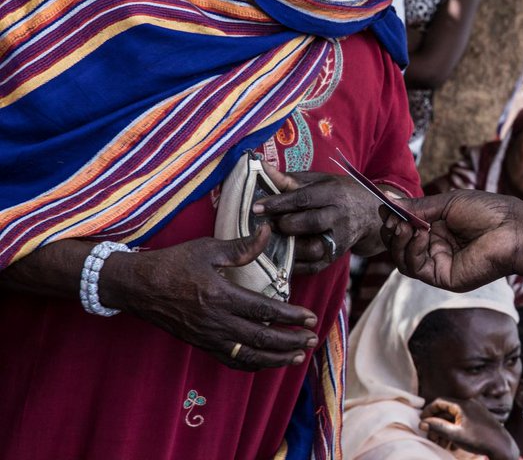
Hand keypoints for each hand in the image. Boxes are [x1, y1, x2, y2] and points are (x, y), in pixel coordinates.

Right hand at [104, 226, 318, 370]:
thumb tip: (269, 233)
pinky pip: (229, 360)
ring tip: (298, 356)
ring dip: (276, 358)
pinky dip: (251, 364)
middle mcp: (215, 322)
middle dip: (290, 341)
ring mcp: (206, 337)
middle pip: (261, 339)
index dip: (290, 316)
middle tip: (313, 339)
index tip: (311, 318)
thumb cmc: (172, 263)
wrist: (135, 286)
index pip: (264, 310)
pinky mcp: (199, 343)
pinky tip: (267, 362)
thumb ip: (241, 246)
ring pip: (247, 355)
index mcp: (219, 296)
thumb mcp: (207, 249)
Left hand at [254, 164, 382, 273]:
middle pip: (310, 223)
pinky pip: (314, 266)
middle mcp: (340, 216)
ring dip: (289, 246)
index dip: (278, 203)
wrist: (371, 213)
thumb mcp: (319, 180)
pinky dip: (295, 264)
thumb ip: (289, 179)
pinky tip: (281, 256)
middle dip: (284, 224)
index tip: (256, 208)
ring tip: (272, 241)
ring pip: (313, 248)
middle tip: (265, 224)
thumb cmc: (338, 192)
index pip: (304, 199)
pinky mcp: (336, 256)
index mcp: (335, 193)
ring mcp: (340, 239)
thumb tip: (260, 166)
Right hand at [381, 190, 521, 291]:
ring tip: (405, 226)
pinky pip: (415, 268)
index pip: (405, 227)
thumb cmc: (487, 212)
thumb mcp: (448, 203)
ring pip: (403, 259)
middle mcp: (436, 246)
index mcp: (439, 227)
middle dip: (392, 232)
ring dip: (398, 242)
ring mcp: (439, 263)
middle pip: (399, 246)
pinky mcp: (442, 277)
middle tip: (393, 220)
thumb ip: (418, 207)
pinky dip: (412, 250)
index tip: (384, 209)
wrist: (511, 229)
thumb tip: (388, 204)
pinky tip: (421, 235)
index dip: (393, 219)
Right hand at [420, 398, 518, 459]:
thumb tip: (422, 423)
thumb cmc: (478, 439)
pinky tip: (451, 444)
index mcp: (462, 404)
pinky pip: (461, 421)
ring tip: (440, 443)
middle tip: (431, 437)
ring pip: (453, 418)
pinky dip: (454, 430)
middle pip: (446, 411)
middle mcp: (468, 403)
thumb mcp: (454, 434)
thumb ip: (437, 427)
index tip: (422, 422)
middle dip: (436, 424)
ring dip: (444, 430)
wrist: (500, 445)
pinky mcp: (479, 418)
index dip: (429, 411)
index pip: (440, 402)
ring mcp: (474, 410)